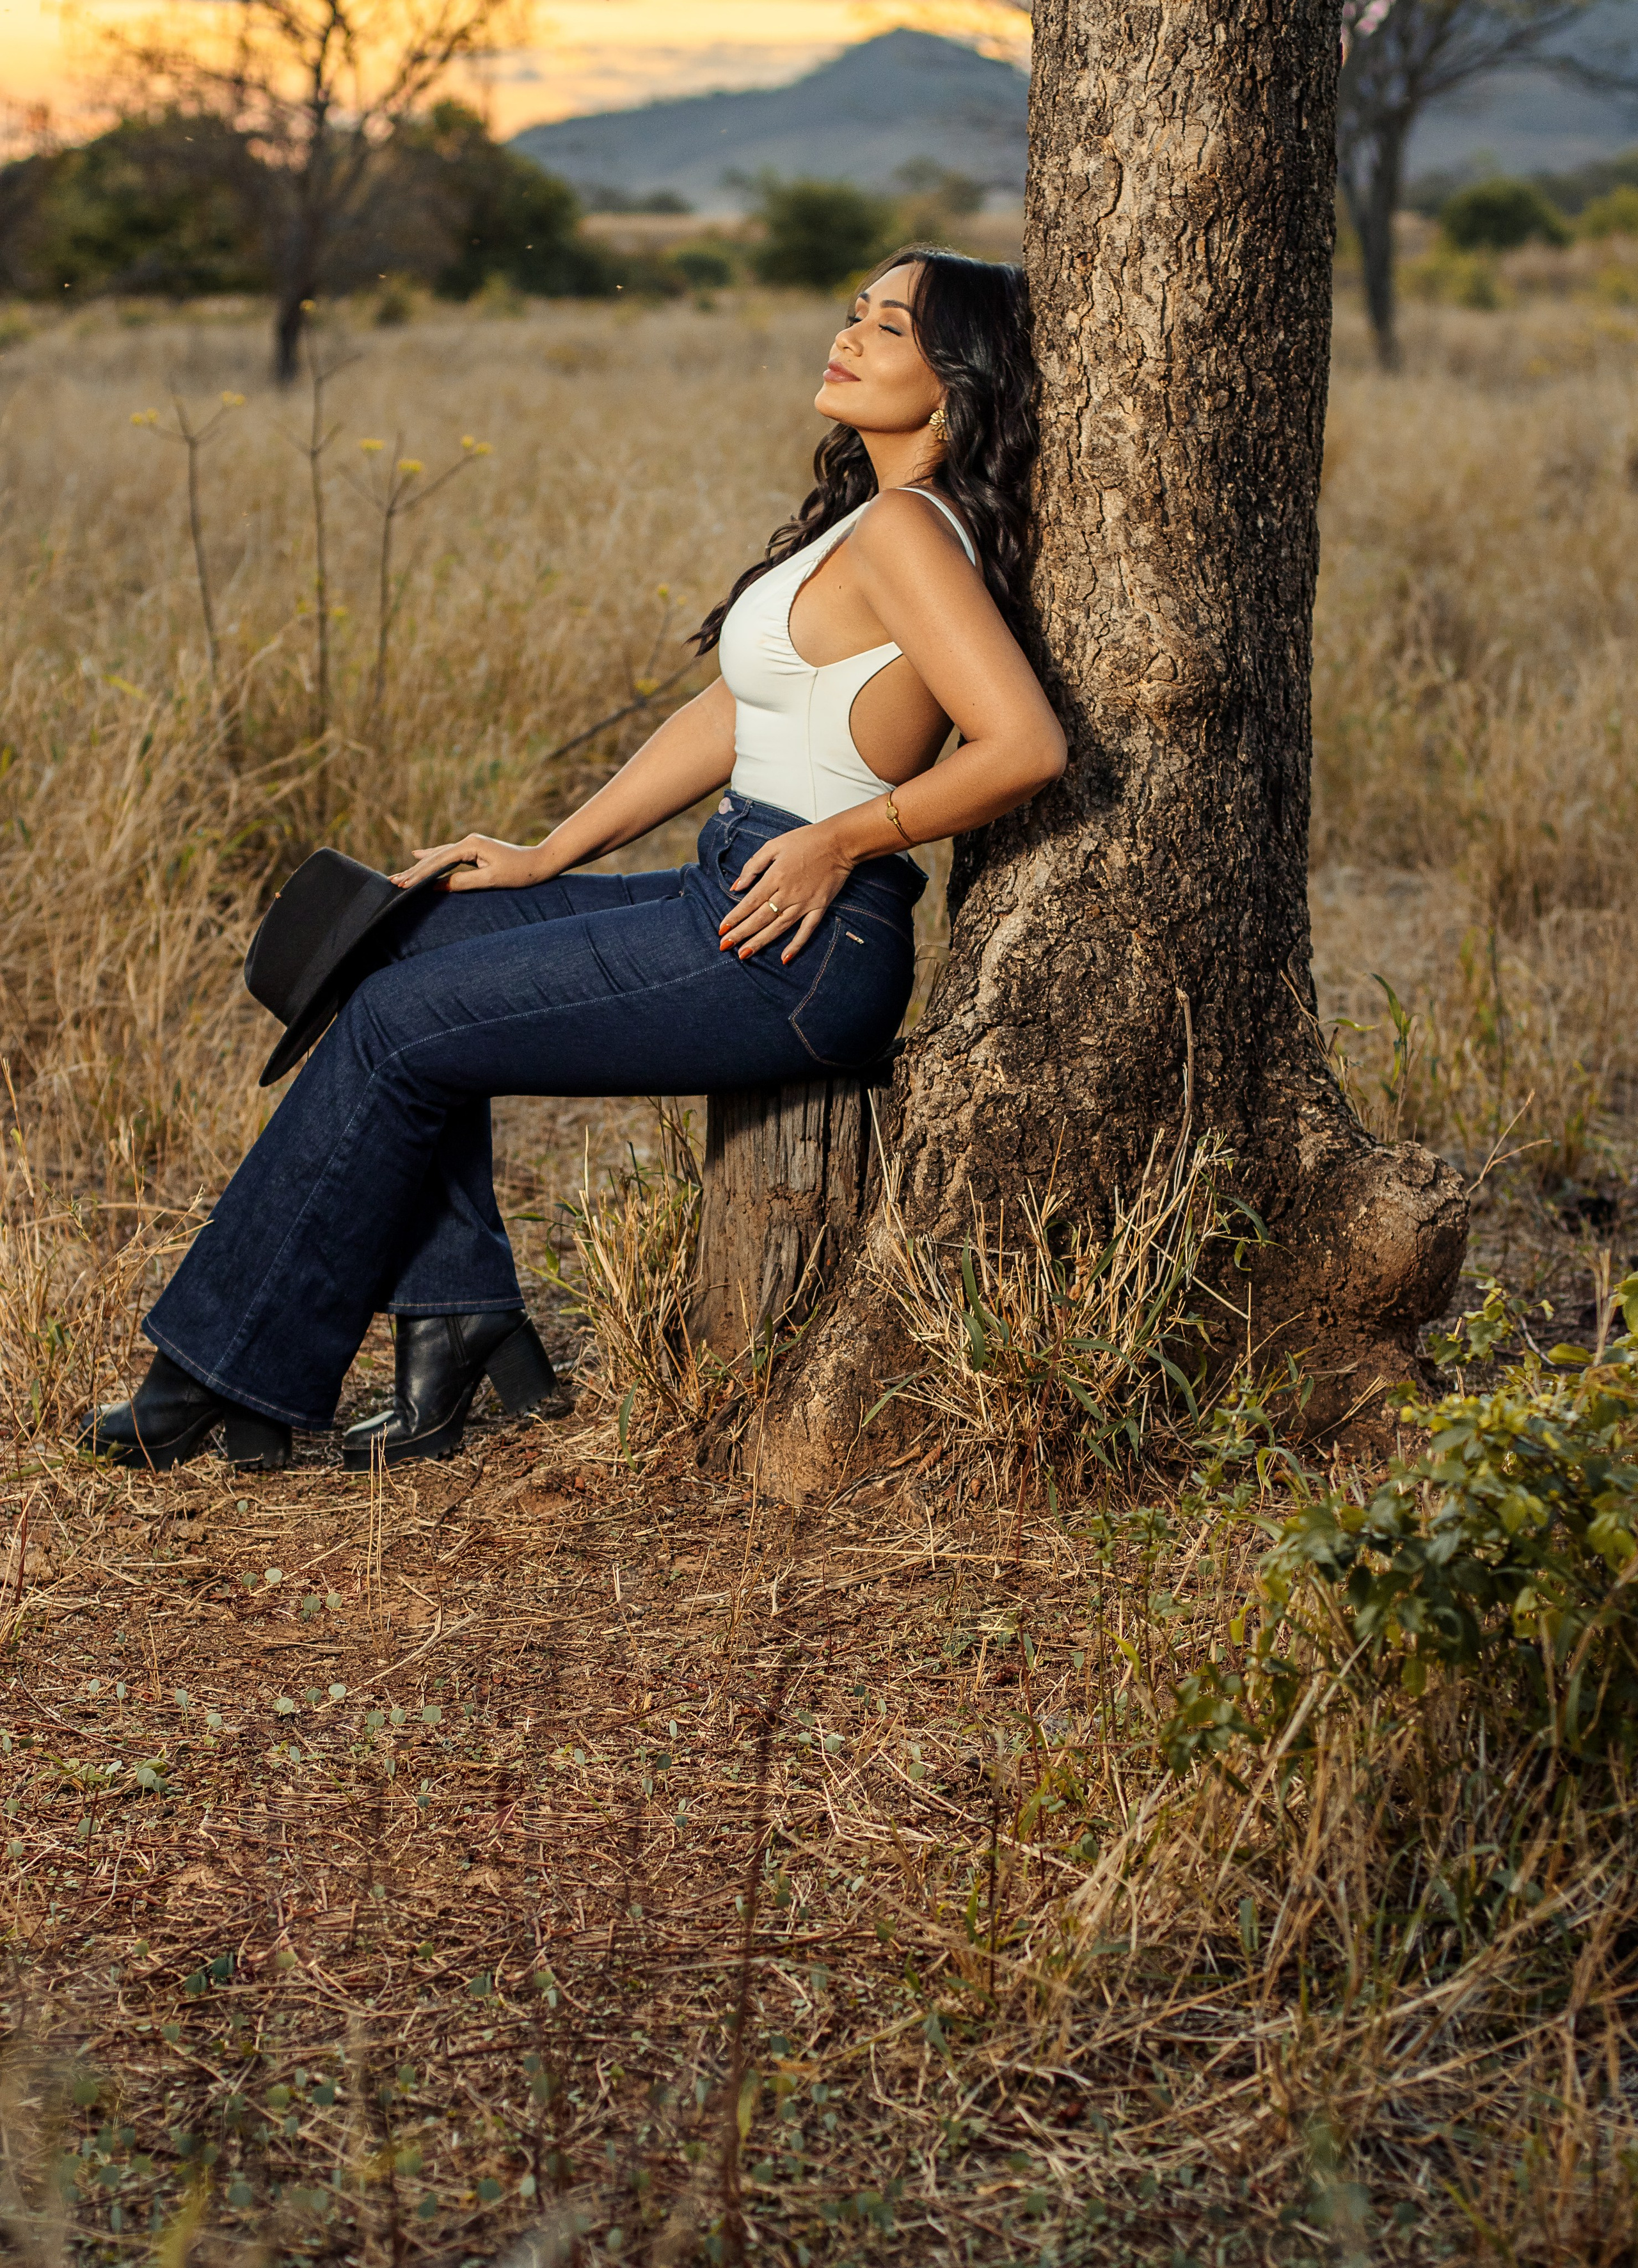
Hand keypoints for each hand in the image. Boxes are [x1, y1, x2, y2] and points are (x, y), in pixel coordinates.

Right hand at [390, 833, 542, 891]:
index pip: (438, 861)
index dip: (419, 874)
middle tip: (393, 882)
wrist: (540, 862)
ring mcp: (470, 844)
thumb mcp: (490, 880)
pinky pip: (447, 855)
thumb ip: (462, 882)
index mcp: (470, 845)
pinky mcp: (474, 850)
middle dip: (414, 871)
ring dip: (420, 866)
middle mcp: (468, 841)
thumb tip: (436, 886)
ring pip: (439, 856)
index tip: (403, 884)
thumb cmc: (520, 872)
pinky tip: (419, 855)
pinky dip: (432, 858)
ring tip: (401, 874)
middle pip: (435, 857)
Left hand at [718, 822, 854, 961]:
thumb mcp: (774, 845)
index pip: (750, 902)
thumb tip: (736, 886)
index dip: (735, 917)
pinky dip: (796, 945)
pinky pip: (807, 930)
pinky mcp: (819, 908)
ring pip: (779, 927)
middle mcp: (788, 893)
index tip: (722, 929)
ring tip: (744, 954)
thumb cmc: (806, 840)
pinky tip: (785, 958)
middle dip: (741, 933)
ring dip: (760, 942)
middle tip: (725, 946)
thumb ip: (753, 866)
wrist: (840, 842)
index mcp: (775, 877)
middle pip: (760, 918)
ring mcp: (805, 903)